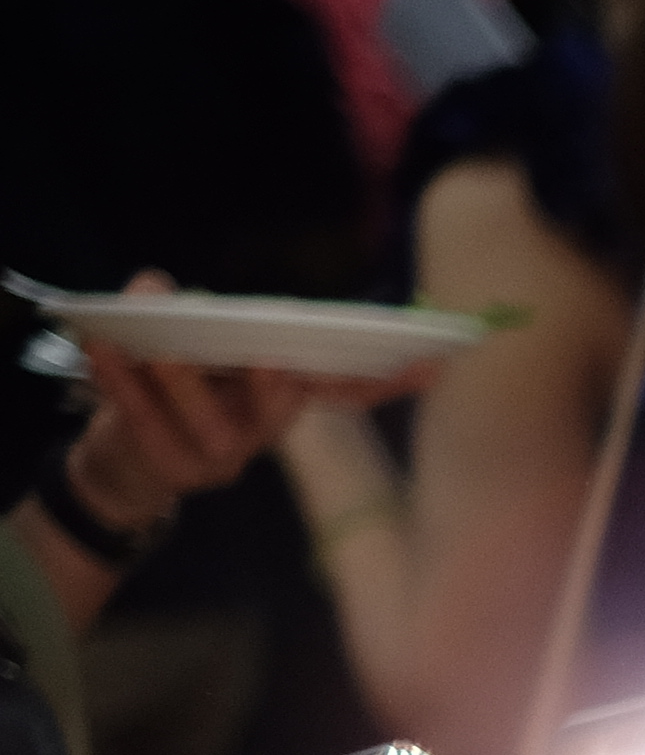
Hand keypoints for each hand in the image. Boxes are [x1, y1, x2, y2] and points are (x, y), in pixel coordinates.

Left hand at [59, 272, 430, 528]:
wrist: (123, 466)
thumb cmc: (168, 393)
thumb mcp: (185, 344)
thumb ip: (178, 312)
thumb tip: (158, 286)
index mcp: (281, 396)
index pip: (342, 386)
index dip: (385, 377)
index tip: (433, 362)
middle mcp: (264, 430)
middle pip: (284, 408)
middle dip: (276, 384)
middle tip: (267, 358)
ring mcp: (223, 457)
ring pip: (217, 425)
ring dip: (185, 383)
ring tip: (154, 347)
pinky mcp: (175, 468)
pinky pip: (149, 424)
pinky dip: (122, 384)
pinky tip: (102, 347)